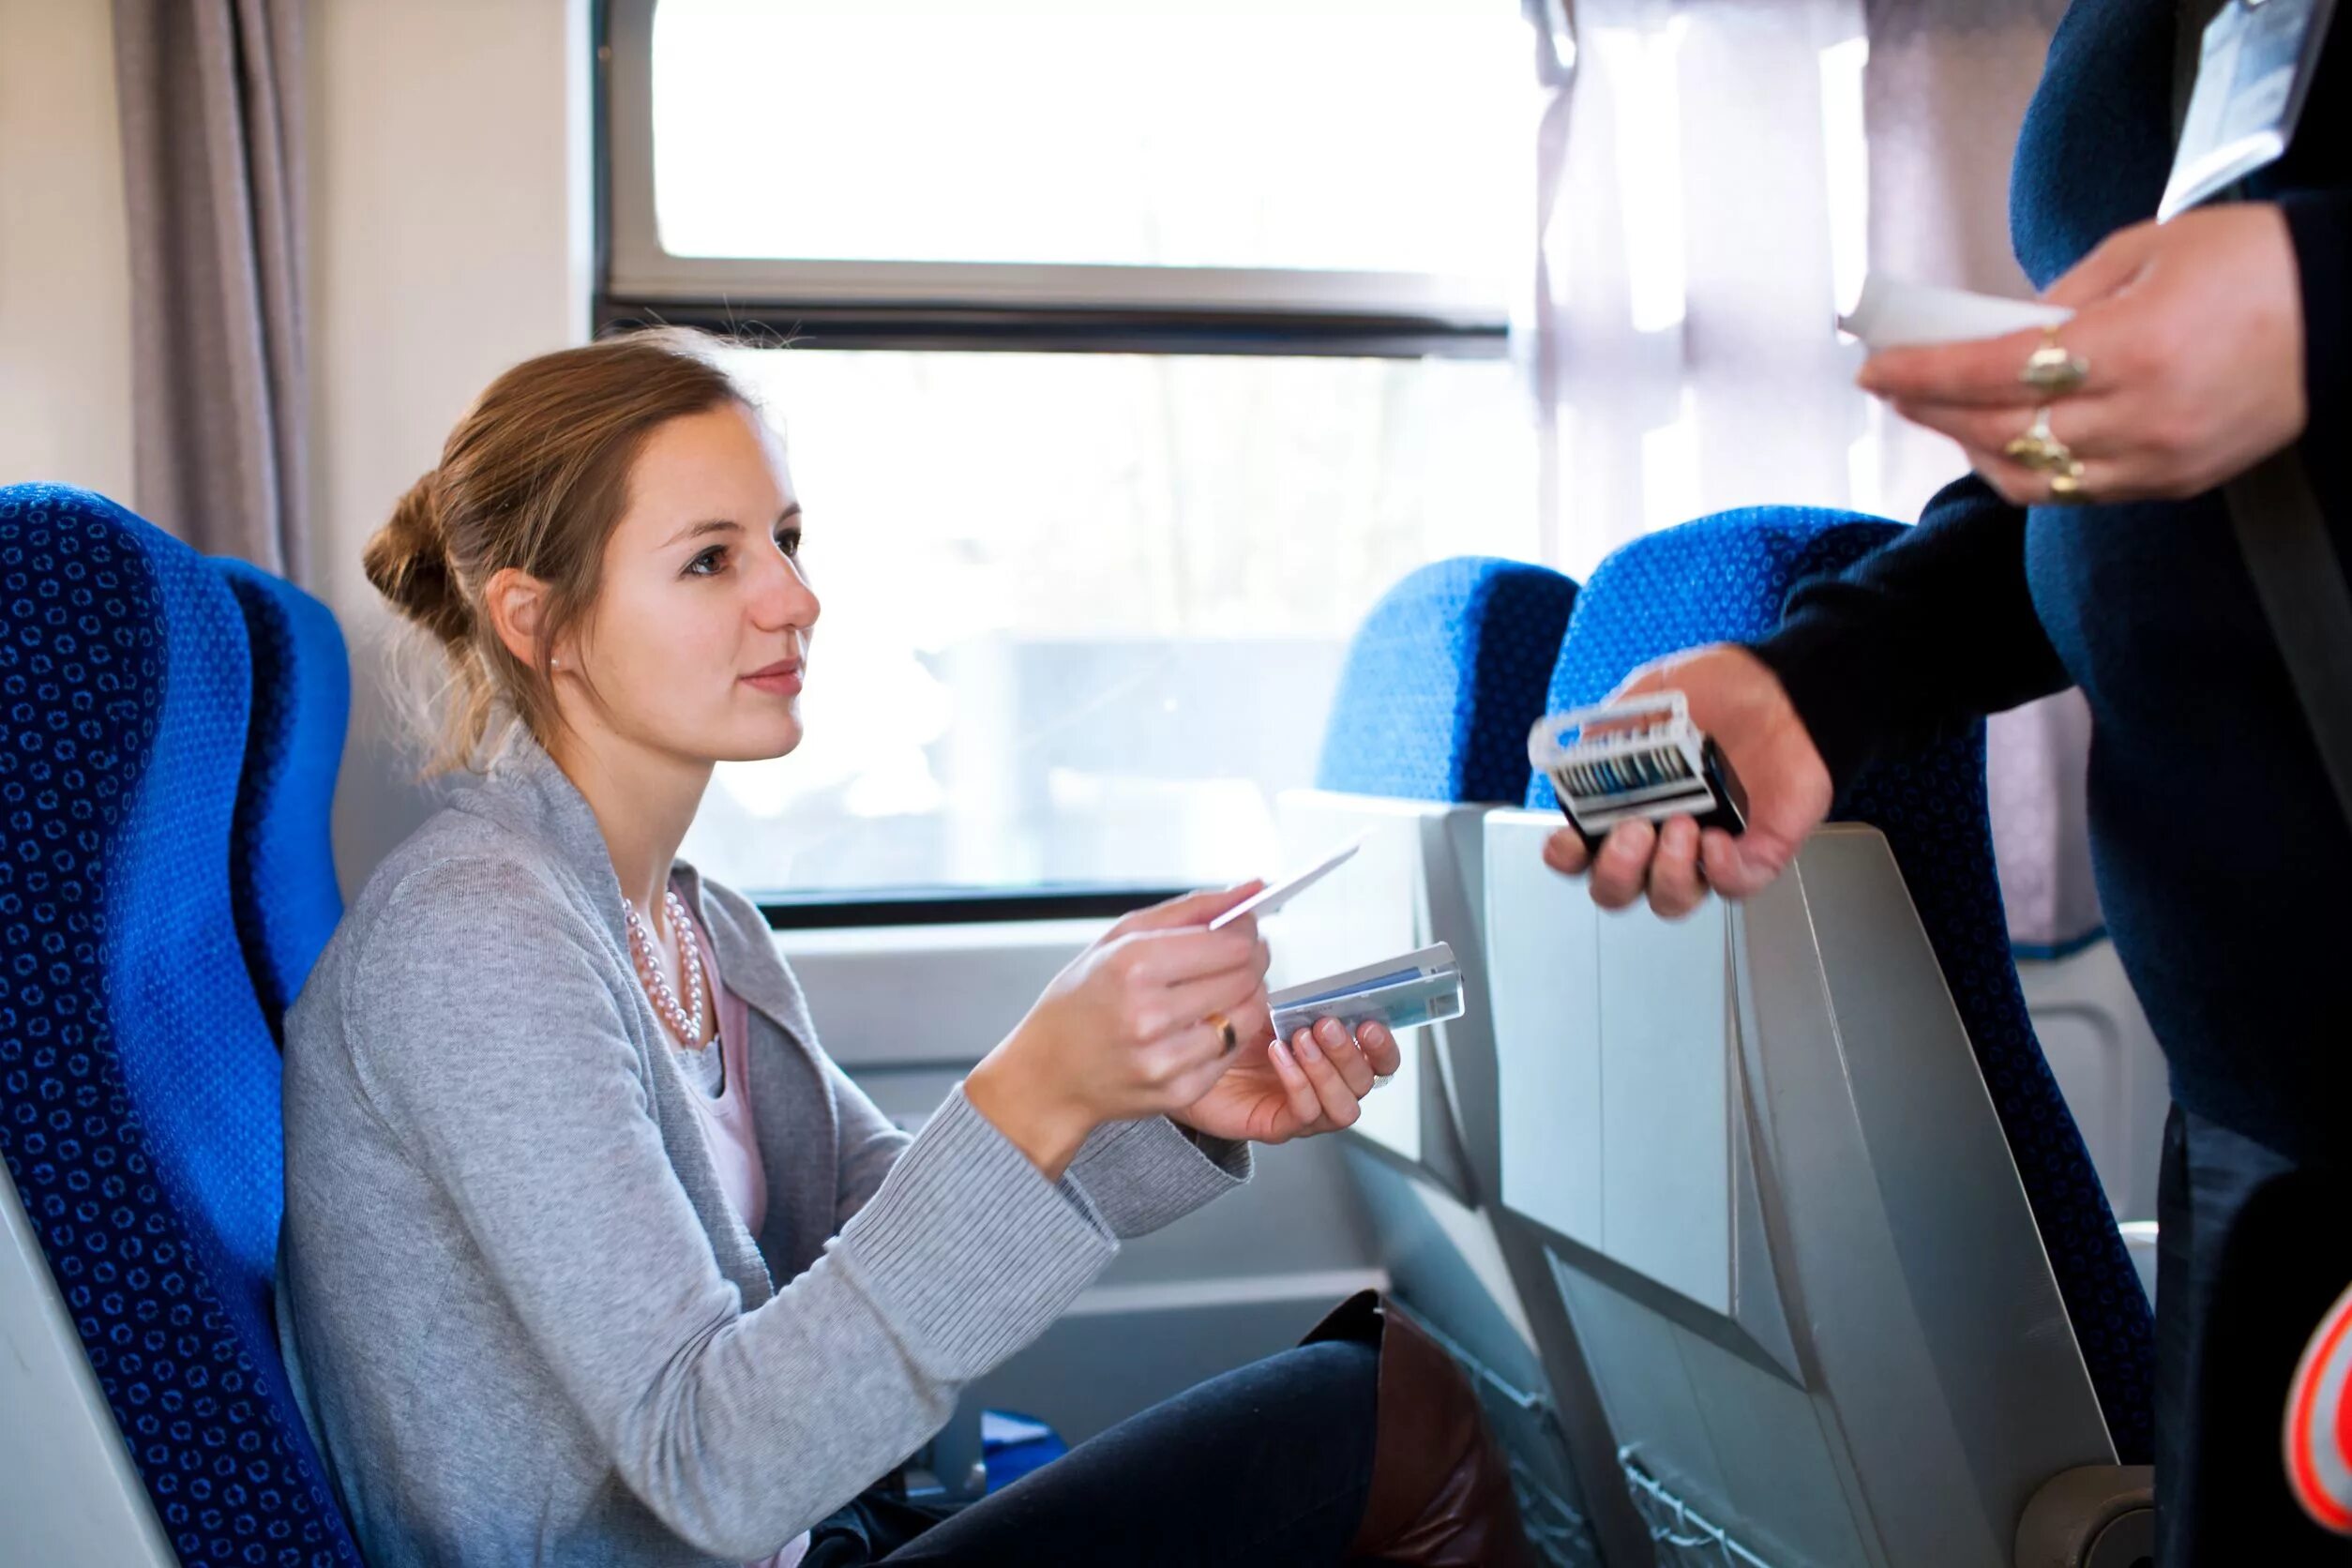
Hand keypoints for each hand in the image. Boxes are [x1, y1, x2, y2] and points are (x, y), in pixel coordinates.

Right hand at [965, 884, 1272, 1178]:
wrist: (1048, 1076)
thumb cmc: (1080, 1001)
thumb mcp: (1119, 938)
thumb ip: (1190, 909)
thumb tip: (1253, 889)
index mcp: (1133, 966)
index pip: (1230, 944)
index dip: (1246, 932)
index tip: (1241, 929)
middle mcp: (1149, 1014)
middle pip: (1245, 977)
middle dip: (1252, 960)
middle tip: (1236, 956)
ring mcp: (1165, 1058)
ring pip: (1248, 1015)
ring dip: (1247, 996)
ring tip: (1223, 988)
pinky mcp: (1179, 1091)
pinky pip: (1233, 1051)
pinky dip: (1229, 1032)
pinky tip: (1205, 1022)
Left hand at [1173, 1016, 1402, 1144]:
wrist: (1190, 1055)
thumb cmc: (1235, 1033)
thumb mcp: (1274, 1008)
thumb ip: (1304, 1001)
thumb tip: (1327, 986)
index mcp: (1335, 1058)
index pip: (1380, 1063)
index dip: (1383, 1048)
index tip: (1368, 1024)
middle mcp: (1327, 1088)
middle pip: (1365, 1084)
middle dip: (1349, 1052)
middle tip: (1326, 1026)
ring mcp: (1305, 1110)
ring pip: (1344, 1108)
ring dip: (1327, 1071)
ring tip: (1300, 1040)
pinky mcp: (1278, 1126)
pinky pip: (1304, 1114)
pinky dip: (1298, 1083)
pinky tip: (1280, 1056)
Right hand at [1540, 646, 1830, 916]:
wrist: (1787, 688)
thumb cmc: (1723, 690)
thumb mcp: (1654, 694)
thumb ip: (1613, 724)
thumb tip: (1580, 752)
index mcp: (1628, 801)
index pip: (1582, 851)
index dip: (1568, 857)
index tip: (1570, 837)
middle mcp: (1660, 834)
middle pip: (1617, 890)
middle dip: (1615, 872)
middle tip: (1633, 831)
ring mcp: (1706, 849)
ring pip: (1671, 901)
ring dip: (1665, 875)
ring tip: (1681, 825)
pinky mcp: (1755, 854)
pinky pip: (1731, 888)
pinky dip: (1718, 872)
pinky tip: (1717, 839)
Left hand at [1859, 204, 2307, 504]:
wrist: (2349, 310)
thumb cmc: (2256, 263)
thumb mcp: (2146, 249)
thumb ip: (2063, 296)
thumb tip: (1998, 331)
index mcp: (2132, 348)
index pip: (1994, 372)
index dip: (1924, 374)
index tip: (1876, 367)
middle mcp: (2140, 417)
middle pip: (2000, 430)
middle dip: (1934, 410)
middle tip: (1894, 387)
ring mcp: (2157, 461)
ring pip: (2030, 476)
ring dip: (1972, 447)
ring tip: (1940, 413)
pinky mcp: (2172, 485)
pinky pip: (2075, 492)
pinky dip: (2025, 470)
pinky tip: (2001, 441)